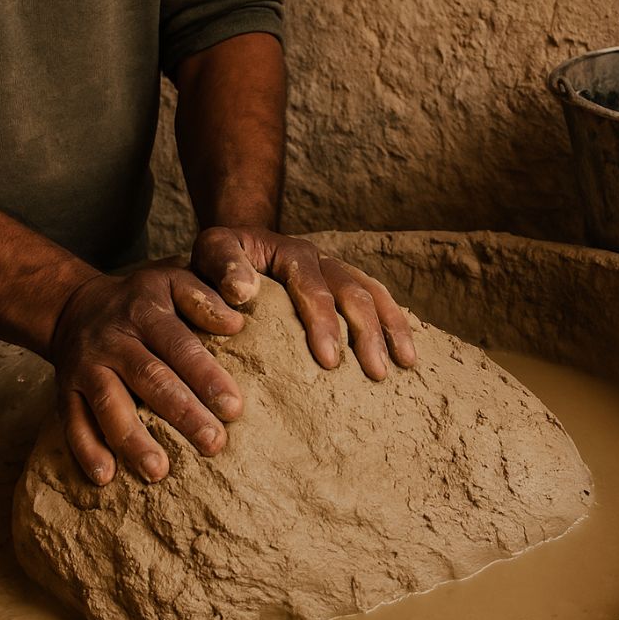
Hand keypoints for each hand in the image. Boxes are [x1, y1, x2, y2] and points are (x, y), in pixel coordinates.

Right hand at [48, 263, 245, 485]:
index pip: (180, 346)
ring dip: (133, 440)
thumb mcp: (173, 279)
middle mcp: (114, 340)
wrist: (73, 304)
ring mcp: (87, 367)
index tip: (234, 407)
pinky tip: (105, 476)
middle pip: (150, 378)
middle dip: (182, 413)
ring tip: (158, 471)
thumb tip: (237, 322)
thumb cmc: (141, 298)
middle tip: (213, 444)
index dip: (206, 376)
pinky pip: (72, 422)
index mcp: (146, 311)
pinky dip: (87, 450)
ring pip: (109, 405)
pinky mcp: (65, 391)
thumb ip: (205, 296)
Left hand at [191, 226, 416, 379]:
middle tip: (375, 372)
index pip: (313, 287)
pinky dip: (396, 325)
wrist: (239, 247)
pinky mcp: (346, 286)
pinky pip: (379, 301)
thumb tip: (244, 291)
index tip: (328, 360)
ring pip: (374, 296)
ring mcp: (338, 272)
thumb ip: (223, 265)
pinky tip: (406, 355)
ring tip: (403, 365)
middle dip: (366, 333)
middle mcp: (322, 260)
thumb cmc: (220, 260)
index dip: (324, 323)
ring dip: (390, 330)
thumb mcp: (212, 250)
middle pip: (353, 293)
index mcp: (292, 253)